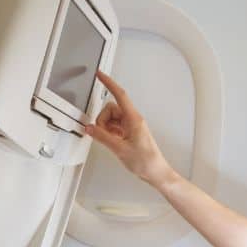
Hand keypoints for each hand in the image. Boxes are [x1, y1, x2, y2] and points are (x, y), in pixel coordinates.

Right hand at [85, 71, 171, 185]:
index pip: (120, 95)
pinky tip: (112, 142)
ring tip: (110, 141)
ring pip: (112, 119)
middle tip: (102, 134)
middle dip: (103, 120)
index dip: (109, 83)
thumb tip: (90, 129)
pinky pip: (115, 127)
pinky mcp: (130, 133)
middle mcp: (133, 120)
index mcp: (134, 119)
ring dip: (106, 128)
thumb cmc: (146, 161)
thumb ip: (102, 137)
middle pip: (111, 109)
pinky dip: (110, 133)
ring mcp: (132, 127)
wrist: (155, 172)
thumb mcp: (119, 149)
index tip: (100, 74)